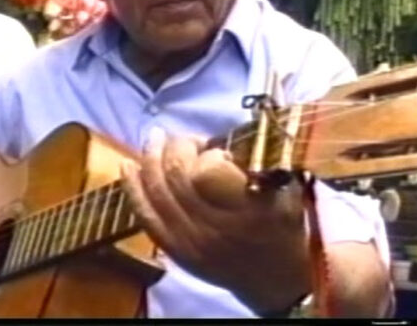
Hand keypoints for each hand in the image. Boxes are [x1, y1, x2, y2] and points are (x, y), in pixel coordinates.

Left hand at [121, 127, 310, 314]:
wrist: (276, 283)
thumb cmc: (284, 232)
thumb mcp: (289, 196)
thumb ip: (265, 164)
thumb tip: (235, 134)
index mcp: (244, 213)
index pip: (204, 170)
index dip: (198, 149)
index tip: (207, 142)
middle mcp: (214, 230)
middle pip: (176, 177)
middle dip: (174, 148)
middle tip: (181, 138)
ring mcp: (191, 243)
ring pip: (157, 194)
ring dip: (150, 160)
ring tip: (152, 138)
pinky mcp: (176, 252)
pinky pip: (146, 217)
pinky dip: (133, 189)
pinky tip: (127, 165)